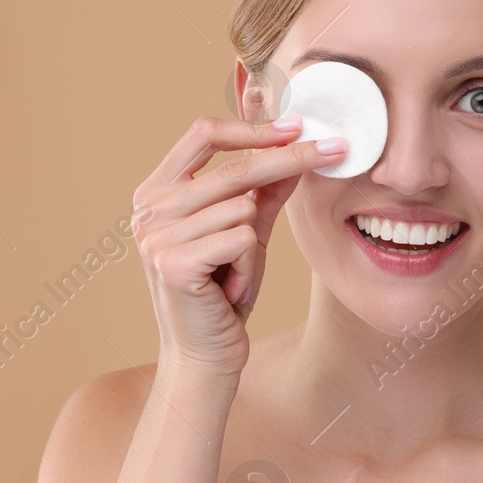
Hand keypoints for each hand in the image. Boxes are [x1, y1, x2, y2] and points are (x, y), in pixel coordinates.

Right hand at [130, 112, 345, 377]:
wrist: (205, 356)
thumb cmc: (223, 295)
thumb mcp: (248, 235)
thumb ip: (265, 193)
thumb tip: (297, 149)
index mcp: (157, 191)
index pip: (203, 134)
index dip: (253, 127)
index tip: (298, 126)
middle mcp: (149, 209)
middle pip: (232, 166)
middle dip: (288, 159)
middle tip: (333, 151)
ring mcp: (156, 236)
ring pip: (242, 207)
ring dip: (255, 243)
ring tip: (236, 272)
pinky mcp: (173, 263)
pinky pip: (241, 239)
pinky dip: (249, 265)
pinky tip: (229, 288)